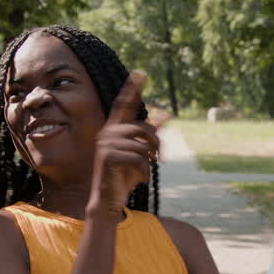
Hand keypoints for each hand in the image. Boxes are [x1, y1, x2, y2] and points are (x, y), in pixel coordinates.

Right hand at [88, 71, 156, 217]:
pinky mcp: (107, 157)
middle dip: (156, 145)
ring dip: (149, 162)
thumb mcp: (141, 153)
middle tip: (158, 159)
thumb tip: (168, 115)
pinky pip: (138, 159)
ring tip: (144, 172)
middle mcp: (107, 133)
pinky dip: (144, 172)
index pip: (124, 105)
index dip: (133, 89)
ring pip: (142, 146)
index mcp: (115, 130)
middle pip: (144, 129)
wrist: (109, 200)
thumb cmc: (124, 176)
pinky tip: (141, 180)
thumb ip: (152, 133)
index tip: (142, 73)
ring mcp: (105, 144)